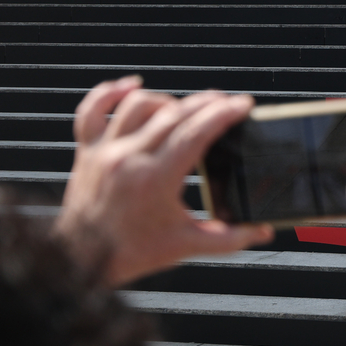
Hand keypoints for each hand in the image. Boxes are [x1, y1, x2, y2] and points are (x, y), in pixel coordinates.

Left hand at [54, 78, 270, 285]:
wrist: (83, 259)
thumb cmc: (131, 252)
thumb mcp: (187, 246)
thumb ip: (229, 239)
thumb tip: (262, 232)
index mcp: (155, 179)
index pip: (195, 133)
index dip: (222, 114)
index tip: (242, 105)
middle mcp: (128, 158)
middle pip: (173, 114)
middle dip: (206, 102)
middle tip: (226, 101)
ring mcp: (105, 151)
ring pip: (138, 105)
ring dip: (168, 100)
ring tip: (186, 107)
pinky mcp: (87, 151)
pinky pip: (92, 111)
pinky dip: (110, 93)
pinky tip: (131, 85)